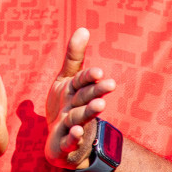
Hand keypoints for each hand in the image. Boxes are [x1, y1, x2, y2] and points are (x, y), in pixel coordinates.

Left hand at [44, 27, 117, 170]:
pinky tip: (76, 132)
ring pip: (81, 117)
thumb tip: (83, 29)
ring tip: (100, 105)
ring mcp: (73, 125)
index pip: (83, 81)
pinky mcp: (66, 142)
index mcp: (76, 91)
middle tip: (110, 84)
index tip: (98, 71)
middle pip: (87, 97)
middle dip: (97, 91)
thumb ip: (74, 57)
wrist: (61, 140)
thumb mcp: (66, 80)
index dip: (89, 77)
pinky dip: (73, 137)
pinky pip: (70, 140)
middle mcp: (77, 107)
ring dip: (89, 111)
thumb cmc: (66, 105)